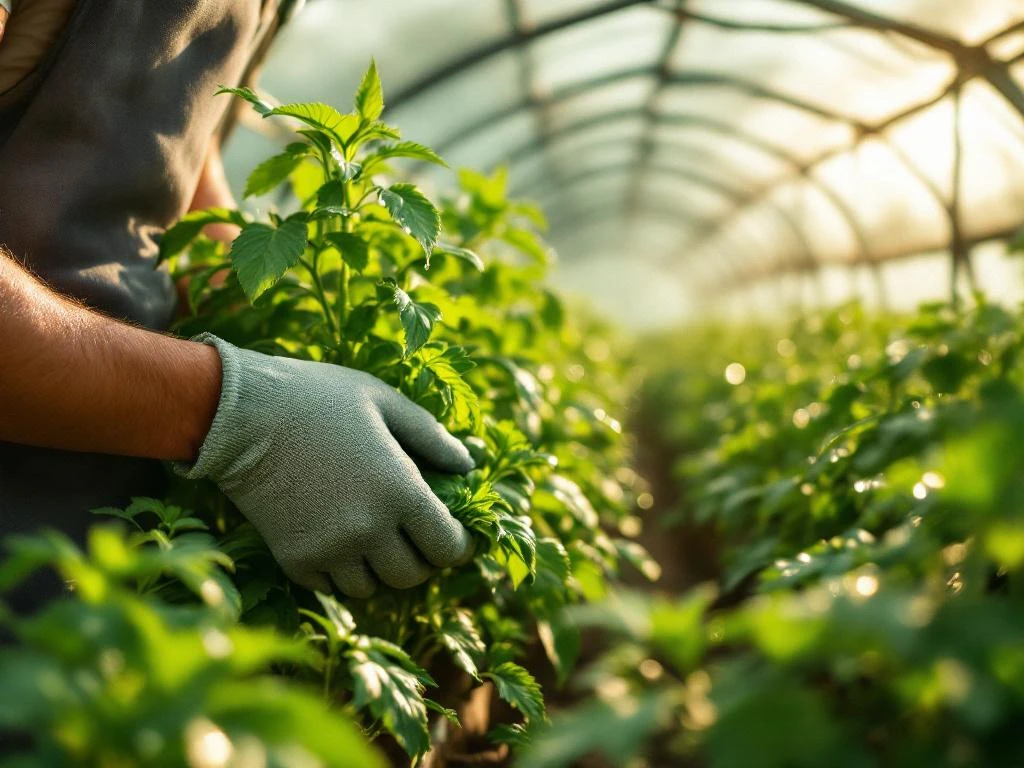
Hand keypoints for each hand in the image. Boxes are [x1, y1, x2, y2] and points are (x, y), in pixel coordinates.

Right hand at [178, 335, 475, 596]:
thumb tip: (468, 465)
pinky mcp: (294, 560)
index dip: (457, 545)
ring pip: (372, 588)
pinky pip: (331, 587)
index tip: (453, 537)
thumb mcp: (383, 401)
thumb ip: (431, 436)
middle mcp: (369, 529)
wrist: (239, 414)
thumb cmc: (317, 398)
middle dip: (420, 560)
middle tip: (413, 538)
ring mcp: (330, 549)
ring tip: (373, 539)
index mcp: (401, 491)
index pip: (448, 547)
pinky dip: (341, 572)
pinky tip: (337, 541)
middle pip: (412, 576)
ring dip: (379, 568)